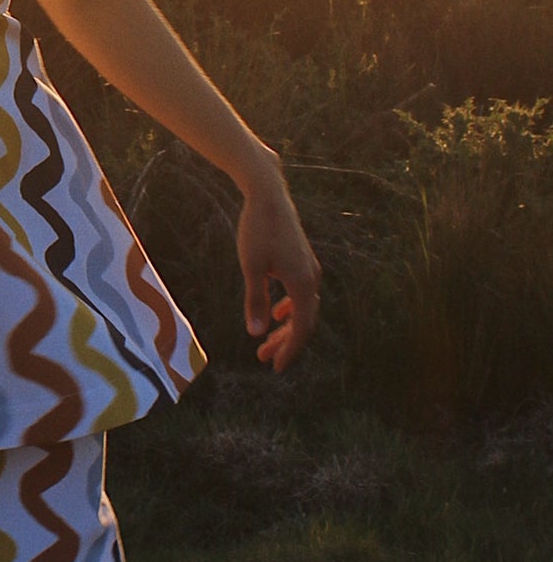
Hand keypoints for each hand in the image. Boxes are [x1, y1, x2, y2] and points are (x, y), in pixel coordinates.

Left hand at [236, 164, 320, 372]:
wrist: (268, 194)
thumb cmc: (257, 229)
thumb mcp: (251, 267)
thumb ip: (254, 300)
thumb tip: (255, 333)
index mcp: (302, 283)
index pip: (301, 327)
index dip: (290, 350)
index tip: (276, 367)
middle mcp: (311, 277)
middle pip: (303, 321)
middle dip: (285, 343)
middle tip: (264, 359)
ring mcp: (308, 267)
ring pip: (302, 307)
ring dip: (285, 327)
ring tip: (266, 342)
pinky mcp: (301, 259)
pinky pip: (300, 293)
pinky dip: (289, 308)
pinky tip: (276, 313)